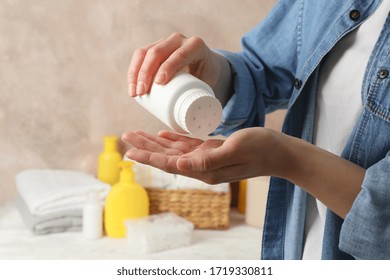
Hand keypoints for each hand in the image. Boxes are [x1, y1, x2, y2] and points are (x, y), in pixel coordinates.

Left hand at [122, 128, 282, 183]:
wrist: (279, 152)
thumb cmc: (261, 149)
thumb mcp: (235, 150)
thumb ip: (207, 160)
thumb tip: (179, 165)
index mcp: (205, 169)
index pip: (170, 164)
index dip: (149, 157)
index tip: (129, 152)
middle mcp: (202, 167)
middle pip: (167, 157)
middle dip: (146, 148)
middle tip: (126, 136)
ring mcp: (206, 159)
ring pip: (174, 150)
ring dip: (155, 142)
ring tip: (137, 134)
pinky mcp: (212, 150)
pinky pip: (187, 145)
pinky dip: (173, 139)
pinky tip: (162, 134)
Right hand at [127, 32, 224, 96]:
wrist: (206, 65)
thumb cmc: (207, 79)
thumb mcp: (210, 84)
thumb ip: (207, 101)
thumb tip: (196, 128)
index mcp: (196, 46)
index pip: (180, 54)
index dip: (168, 67)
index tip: (159, 83)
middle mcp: (180, 40)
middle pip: (158, 52)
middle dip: (146, 72)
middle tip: (142, 92)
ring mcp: (165, 42)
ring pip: (145, 52)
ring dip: (136, 72)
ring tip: (134, 93)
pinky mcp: (155, 46)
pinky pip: (140, 54)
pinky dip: (133, 69)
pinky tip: (131, 84)